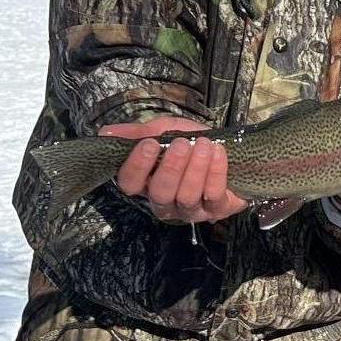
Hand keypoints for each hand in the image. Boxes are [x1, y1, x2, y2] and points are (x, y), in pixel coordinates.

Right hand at [101, 117, 250, 224]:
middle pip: (160, 193)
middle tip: (182, 144)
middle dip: (170, 167)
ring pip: (186, 196)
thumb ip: (139, 132)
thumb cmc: (194, 143)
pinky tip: (217, 152)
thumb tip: (105, 132)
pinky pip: (212, 195)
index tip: (149, 143)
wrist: (234, 152)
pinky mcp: (216, 210)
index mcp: (147, 184)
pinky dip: (216, 172)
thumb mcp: (166, 131)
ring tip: (204, 144)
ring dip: (195, 167)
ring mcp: (190, 210)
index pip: (130, 184)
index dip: (136, 166)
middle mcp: (165, 202)